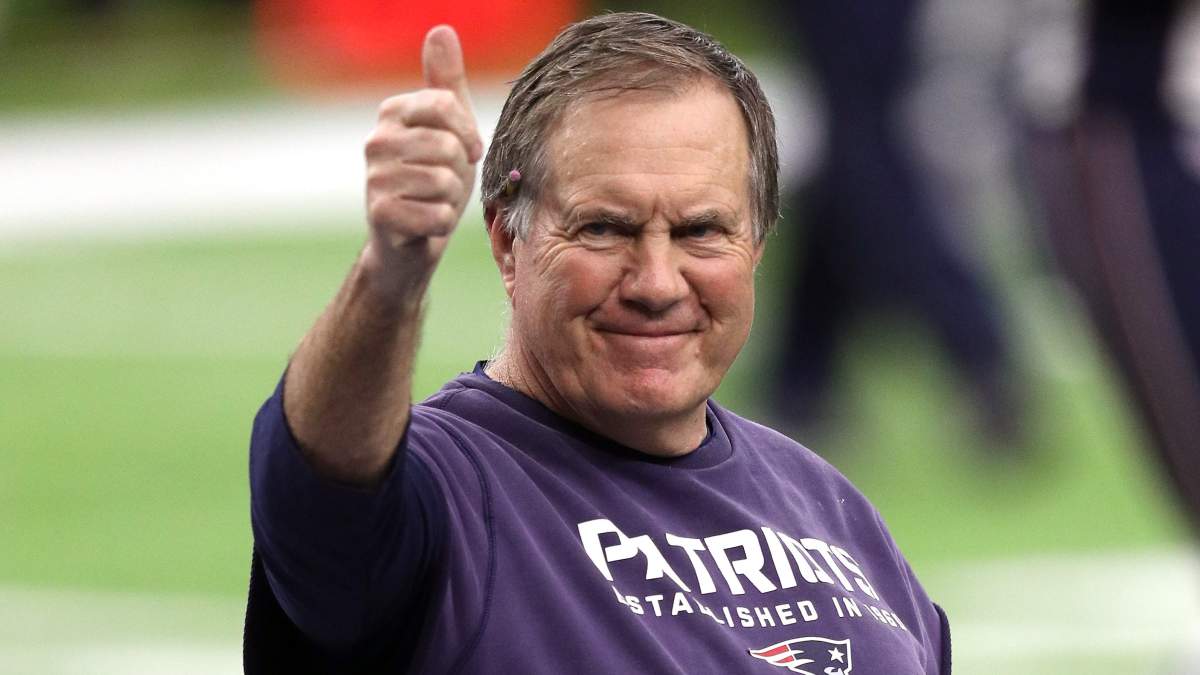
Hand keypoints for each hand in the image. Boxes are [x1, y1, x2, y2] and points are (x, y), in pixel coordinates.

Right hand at [364, 25, 482, 263]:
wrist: (409, 241)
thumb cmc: (432, 178)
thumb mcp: (447, 127)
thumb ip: (445, 81)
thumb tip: (441, 30)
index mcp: (393, 112)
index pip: (448, 106)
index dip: (468, 133)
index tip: (467, 150)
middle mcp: (376, 140)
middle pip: (449, 148)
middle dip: (459, 173)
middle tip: (445, 183)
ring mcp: (374, 178)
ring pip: (445, 183)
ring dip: (451, 200)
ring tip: (434, 202)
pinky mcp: (381, 214)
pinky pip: (438, 215)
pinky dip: (442, 223)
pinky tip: (426, 223)